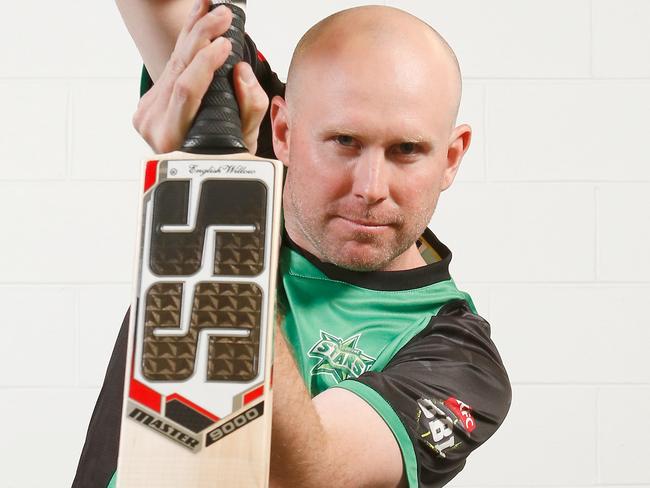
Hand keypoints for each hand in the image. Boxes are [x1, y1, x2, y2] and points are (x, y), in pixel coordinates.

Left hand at [133, 0, 268, 153]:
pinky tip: (197, 21)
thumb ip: (248, 108)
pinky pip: (170, 67)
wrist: (201, 166)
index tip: (226, 46)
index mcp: (174, 140)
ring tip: (212, 8)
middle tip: (223, 14)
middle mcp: (154, 125)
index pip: (187, 91)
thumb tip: (241, 72)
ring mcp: (147, 112)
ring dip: (195, 31)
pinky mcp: (149, 101)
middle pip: (177, 69)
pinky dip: (187, 42)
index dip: (205, 64)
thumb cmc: (224, 158)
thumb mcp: (243, 142)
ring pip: (172, 63)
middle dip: (202, 36)